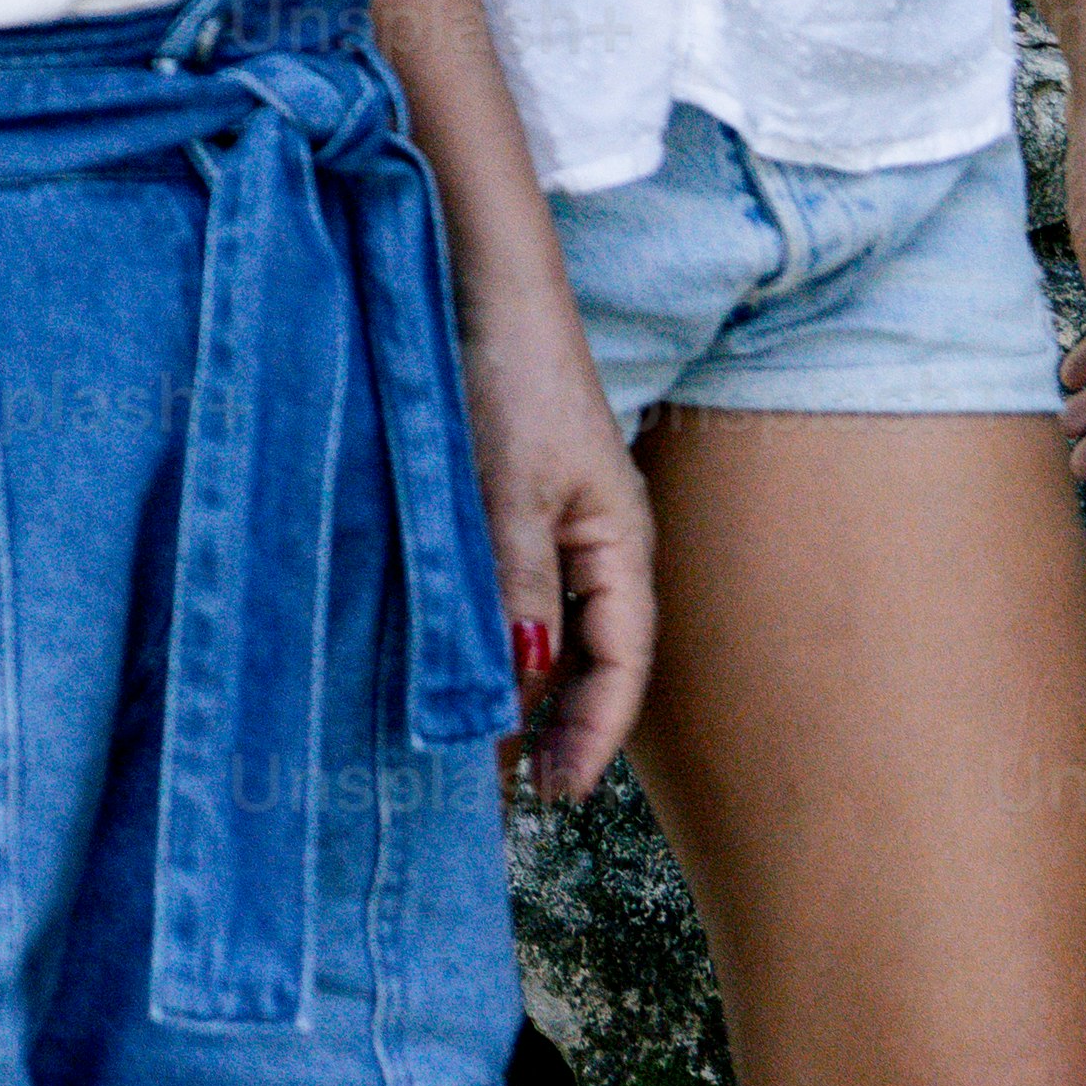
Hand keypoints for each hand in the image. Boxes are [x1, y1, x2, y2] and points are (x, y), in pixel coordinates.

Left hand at [469, 307, 657, 803]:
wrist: (485, 290)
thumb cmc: (511, 379)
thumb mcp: (510, 490)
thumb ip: (518, 585)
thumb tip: (525, 681)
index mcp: (621, 546)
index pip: (622, 665)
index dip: (593, 733)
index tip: (556, 791)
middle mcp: (598, 545)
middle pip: (592, 659)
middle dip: (561, 727)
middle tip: (516, 794)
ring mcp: (558, 526)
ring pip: (551, 632)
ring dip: (527, 691)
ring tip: (487, 751)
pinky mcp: (513, 506)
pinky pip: (516, 594)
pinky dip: (498, 639)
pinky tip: (463, 667)